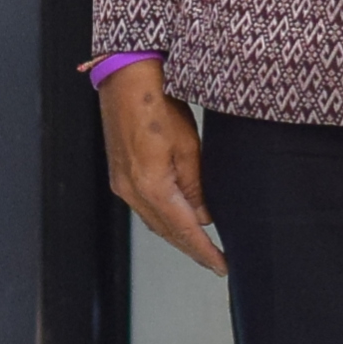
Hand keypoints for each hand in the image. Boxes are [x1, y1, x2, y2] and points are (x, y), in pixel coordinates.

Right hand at [99, 64, 222, 274]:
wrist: (126, 77)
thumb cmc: (158, 102)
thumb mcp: (188, 146)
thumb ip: (196, 187)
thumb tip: (204, 216)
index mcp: (151, 186)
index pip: (184, 230)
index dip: (204, 251)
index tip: (222, 266)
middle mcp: (131, 191)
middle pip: (166, 232)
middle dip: (192, 249)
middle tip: (216, 262)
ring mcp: (122, 184)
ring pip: (154, 221)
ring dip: (177, 235)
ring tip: (201, 245)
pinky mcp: (119, 174)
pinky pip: (144, 207)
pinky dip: (163, 219)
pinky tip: (178, 219)